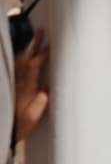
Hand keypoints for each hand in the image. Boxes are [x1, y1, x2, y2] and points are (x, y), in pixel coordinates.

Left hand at [15, 30, 46, 144]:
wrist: (5, 133)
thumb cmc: (21, 126)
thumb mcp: (34, 116)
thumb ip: (41, 102)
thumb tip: (48, 88)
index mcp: (26, 88)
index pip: (34, 66)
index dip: (42, 54)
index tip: (52, 44)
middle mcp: (18, 84)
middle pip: (26, 59)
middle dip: (34, 45)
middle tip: (40, 31)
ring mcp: (14, 86)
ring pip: (20, 63)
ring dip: (27, 50)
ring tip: (33, 39)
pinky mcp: (12, 89)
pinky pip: (16, 69)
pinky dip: (20, 60)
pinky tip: (22, 58)